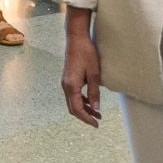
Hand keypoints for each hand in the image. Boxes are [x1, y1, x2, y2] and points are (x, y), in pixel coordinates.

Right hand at [60, 11, 101, 127]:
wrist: (76, 39)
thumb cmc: (86, 53)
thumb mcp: (94, 74)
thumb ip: (94, 92)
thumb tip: (96, 108)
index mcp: (71, 86)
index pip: (77, 109)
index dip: (86, 118)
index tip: (96, 124)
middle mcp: (65, 86)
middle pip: (73, 108)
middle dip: (85, 116)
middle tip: (97, 121)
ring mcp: (65, 82)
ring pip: (73, 102)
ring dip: (84, 109)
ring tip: (97, 113)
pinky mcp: (68, 79)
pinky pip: (73, 95)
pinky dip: (81, 101)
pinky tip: (91, 102)